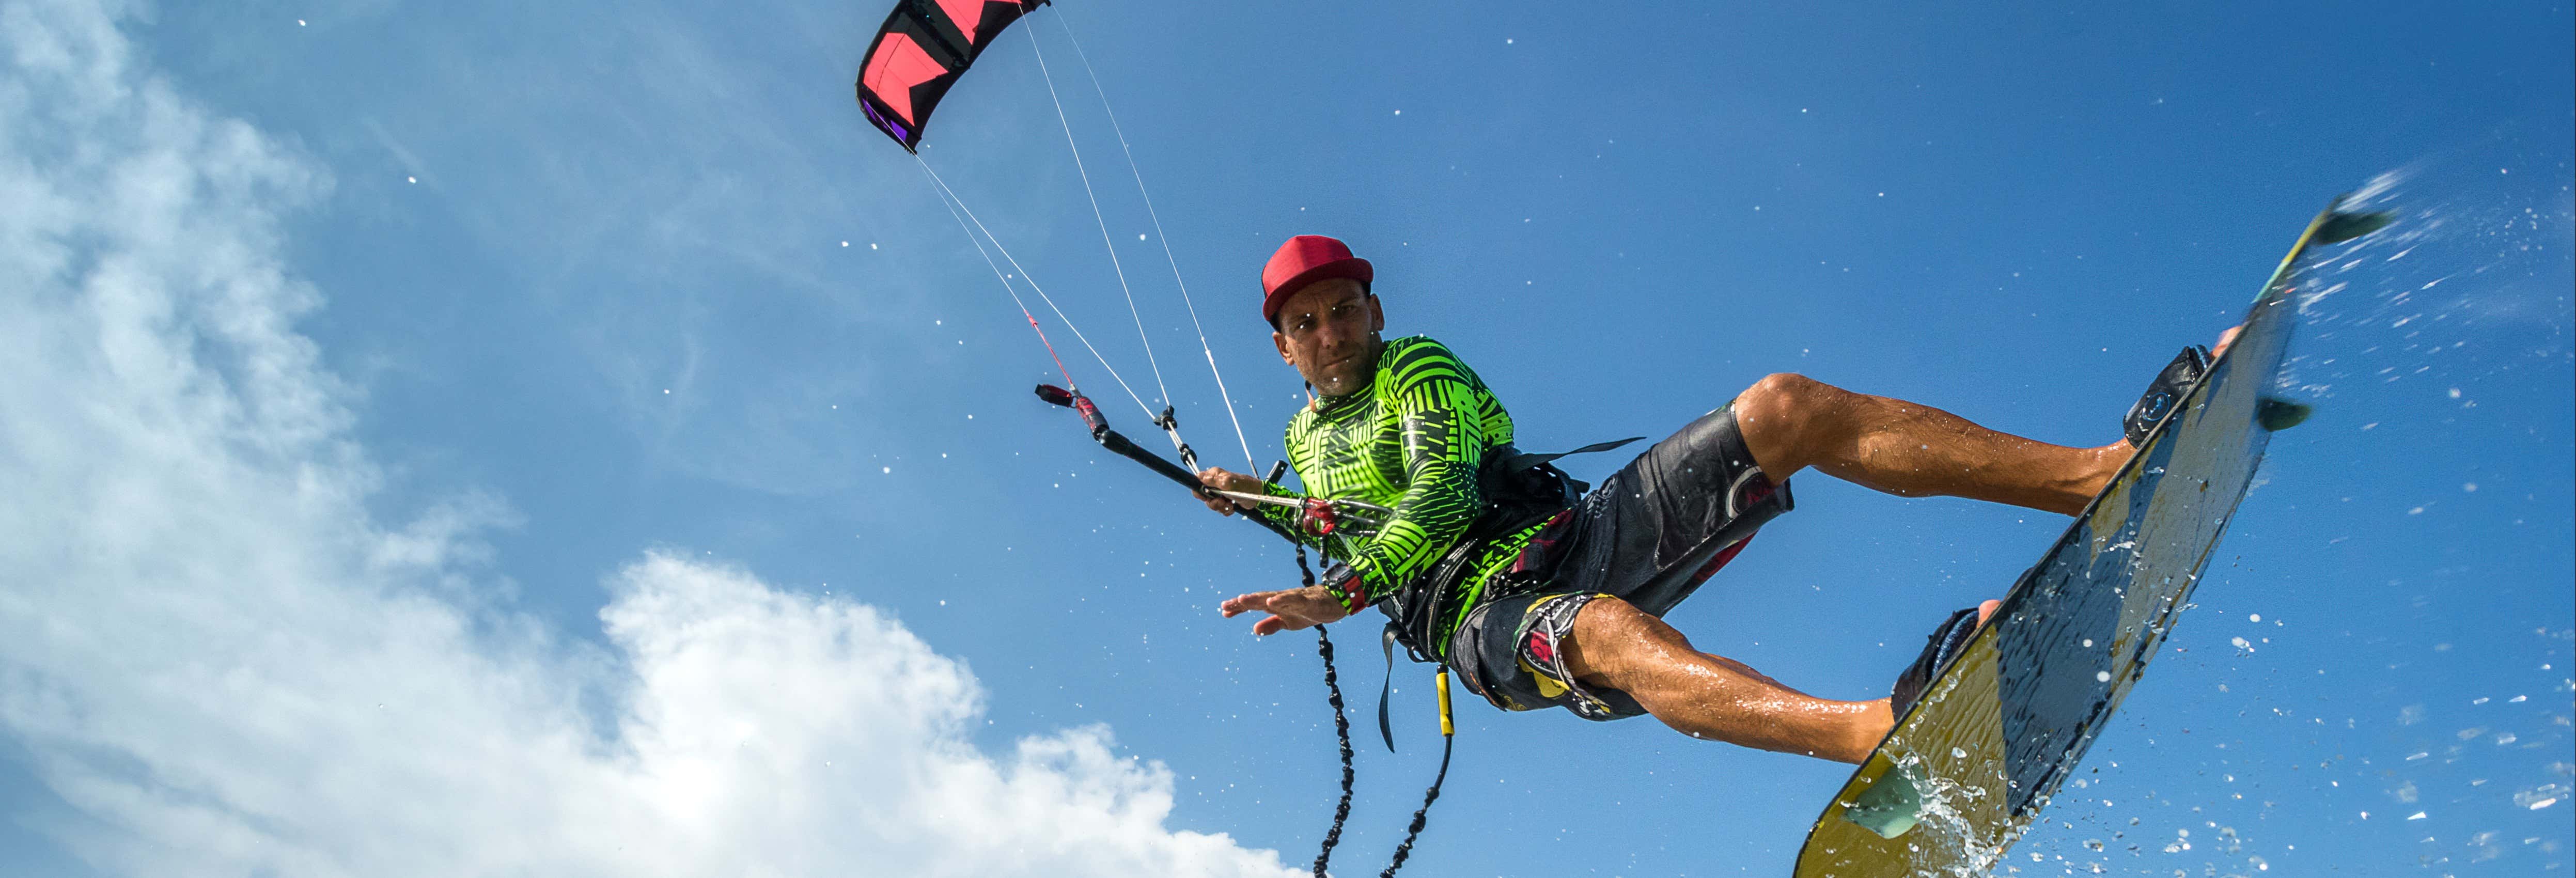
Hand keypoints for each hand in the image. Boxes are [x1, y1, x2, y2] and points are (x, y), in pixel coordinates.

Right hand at [1196, 467, 1264, 515]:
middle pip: (1204, 497)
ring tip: (1230, 504)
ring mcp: (1221, 493)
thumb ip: (1215, 480)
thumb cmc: (1246, 486)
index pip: (1198, 482)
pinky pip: (1220, 509)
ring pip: (1212, 504)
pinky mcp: (1226, 501)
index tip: (1207, 497)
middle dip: (1213, 502)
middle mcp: (1216, 484)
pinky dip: (1226, 510)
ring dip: (1221, 507)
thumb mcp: (1229, 483)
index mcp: (1215, 475)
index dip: (1200, 492)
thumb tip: (1200, 476)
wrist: (1259, 497)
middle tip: (1222, 501)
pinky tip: (1233, 507)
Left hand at [1220, 586, 1351, 635]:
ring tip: (1241, 599)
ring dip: (1256, 598)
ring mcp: (1292, 599)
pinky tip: (1271, 601)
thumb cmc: (1308, 611)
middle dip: (1242, 603)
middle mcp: (1281, 599)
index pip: (1254, 605)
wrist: (1333, 605)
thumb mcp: (1287, 622)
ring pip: (1272, 597)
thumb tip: (1255, 630)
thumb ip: (1271, 625)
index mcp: (1276, 605)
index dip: (1239, 608)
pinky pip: (1292, 600)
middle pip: (1258, 600)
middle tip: (1225, 606)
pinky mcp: (1305, 601)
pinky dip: (1281, 600)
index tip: (1223, 611)